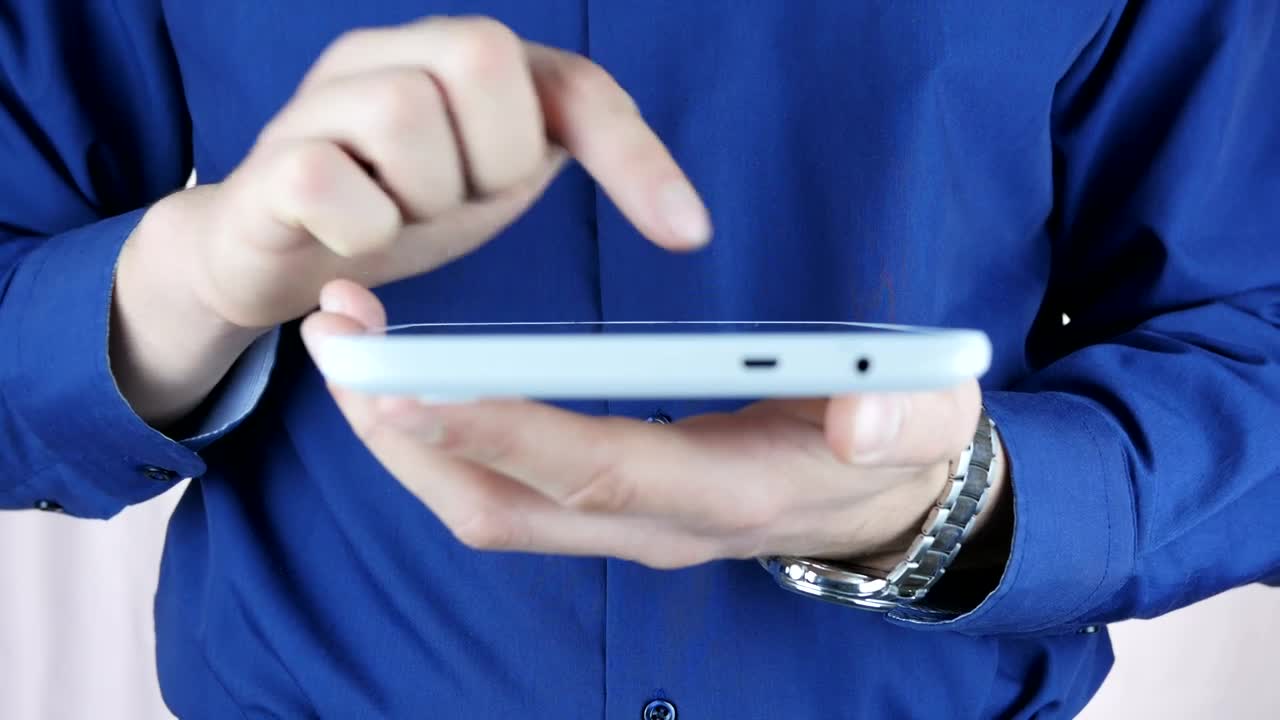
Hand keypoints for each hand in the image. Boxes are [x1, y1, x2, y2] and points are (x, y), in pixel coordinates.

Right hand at [112, 16, 709, 423]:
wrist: (268, 247)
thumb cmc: (391, 205)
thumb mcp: (488, 180)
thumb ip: (552, 147)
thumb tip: (679, 210)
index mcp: (460, 63)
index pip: (572, 84)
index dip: (633, 154)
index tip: (686, 236)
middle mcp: (392, 55)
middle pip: (481, 52)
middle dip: (493, 153)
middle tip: (461, 198)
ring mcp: (324, 100)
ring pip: (405, 111)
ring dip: (423, 195)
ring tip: (399, 215)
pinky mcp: (272, 162)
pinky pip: (331, 180)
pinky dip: (362, 229)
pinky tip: (352, 238)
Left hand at [302, 282, 1006, 570]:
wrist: (881, 503)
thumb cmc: (895, 447)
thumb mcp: (928, 420)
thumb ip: (907, 418)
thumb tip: (863, 416)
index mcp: (727, 495)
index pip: (597, 473)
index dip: (504, 431)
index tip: (411, 377)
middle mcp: (655, 527)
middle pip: (503, 501)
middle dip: (410, 430)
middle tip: (338, 341)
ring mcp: (622, 527)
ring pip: (482, 504)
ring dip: (402, 437)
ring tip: (343, 352)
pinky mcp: (605, 508)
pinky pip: (495, 492)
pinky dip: (433, 442)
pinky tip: (397, 384)